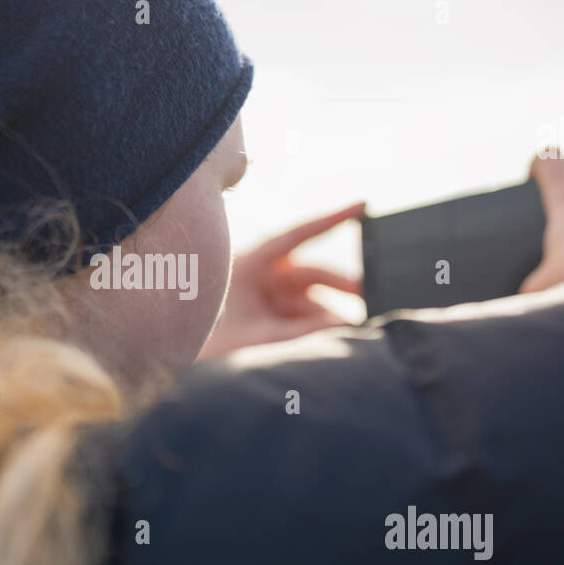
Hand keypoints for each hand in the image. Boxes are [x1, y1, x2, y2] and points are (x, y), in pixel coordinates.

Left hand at [198, 202, 363, 358]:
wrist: (189, 360)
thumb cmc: (213, 344)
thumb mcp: (259, 337)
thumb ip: (301, 333)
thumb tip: (343, 326)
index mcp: (250, 263)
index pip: (297, 235)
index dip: (331, 219)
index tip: (362, 205)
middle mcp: (262, 272)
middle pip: (314, 271)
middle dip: (345, 285)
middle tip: (374, 296)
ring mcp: (269, 292)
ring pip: (314, 297)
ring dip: (334, 314)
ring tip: (356, 331)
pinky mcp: (275, 311)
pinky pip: (307, 313)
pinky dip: (322, 326)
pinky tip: (338, 338)